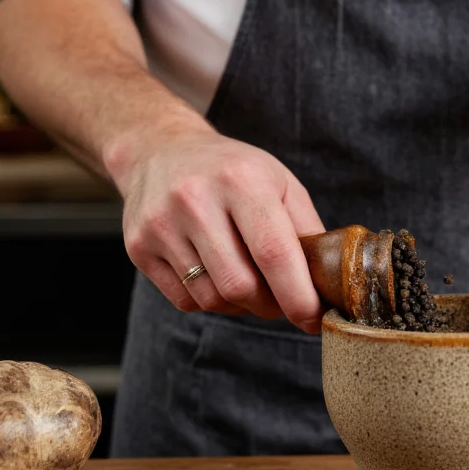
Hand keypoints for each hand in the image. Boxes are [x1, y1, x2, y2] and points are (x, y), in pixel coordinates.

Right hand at [112, 126, 324, 332]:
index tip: (313, 318)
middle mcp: (195, 199)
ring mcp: (161, 224)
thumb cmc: (233, 171)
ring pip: (213, 299)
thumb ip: (308, 230)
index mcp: (241, 180)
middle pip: (240, 286)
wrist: (160, 151)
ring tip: (251, 283)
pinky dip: (211, 301)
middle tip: (283, 301)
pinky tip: (218, 276)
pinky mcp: (138, 247)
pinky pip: (186, 301)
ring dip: (241, 305)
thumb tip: (329, 283)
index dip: (297, 295)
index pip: (273, 253)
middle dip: (270, 305)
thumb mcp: (280, 183)